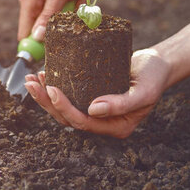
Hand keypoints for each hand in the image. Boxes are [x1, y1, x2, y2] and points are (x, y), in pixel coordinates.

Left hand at [24, 48, 170, 137]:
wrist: (158, 63)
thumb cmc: (154, 77)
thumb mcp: (144, 91)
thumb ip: (122, 103)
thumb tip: (93, 110)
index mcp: (116, 126)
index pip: (82, 122)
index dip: (64, 108)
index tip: (51, 89)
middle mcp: (102, 121)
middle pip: (67, 117)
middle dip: (46, 102)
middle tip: (31, 83)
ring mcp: (94, 109)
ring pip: (63, 108)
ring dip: (44, 95)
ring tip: (31, 80)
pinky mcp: (89, 95)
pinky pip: (68, 95)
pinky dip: (53, 86)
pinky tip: (43, 74)